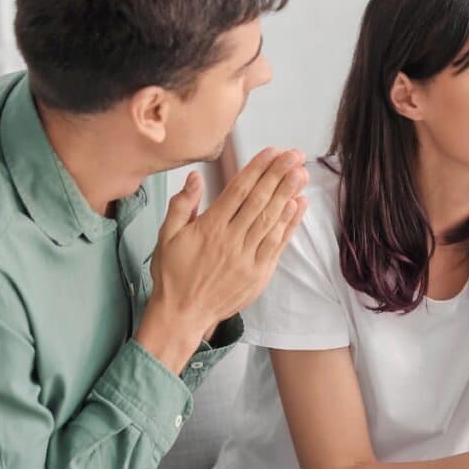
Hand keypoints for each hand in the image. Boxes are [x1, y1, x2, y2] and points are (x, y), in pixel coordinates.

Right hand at [135, 148, 308, 371]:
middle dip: (279, 175)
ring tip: (302, 173)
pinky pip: (277, 245)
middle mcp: (231, 240)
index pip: (239, 190)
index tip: (273, 152)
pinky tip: (298, 206)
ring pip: (271, 220)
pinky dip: (289, 224)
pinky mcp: (258, 274)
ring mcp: (247, 258)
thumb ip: (181, 204)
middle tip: (296, 155)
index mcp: (210, 227)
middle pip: (260, 201)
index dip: (258, 169)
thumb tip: (196, 176)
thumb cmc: (173, 274)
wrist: (182, 316)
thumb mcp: (166, 236)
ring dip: (288, 195)